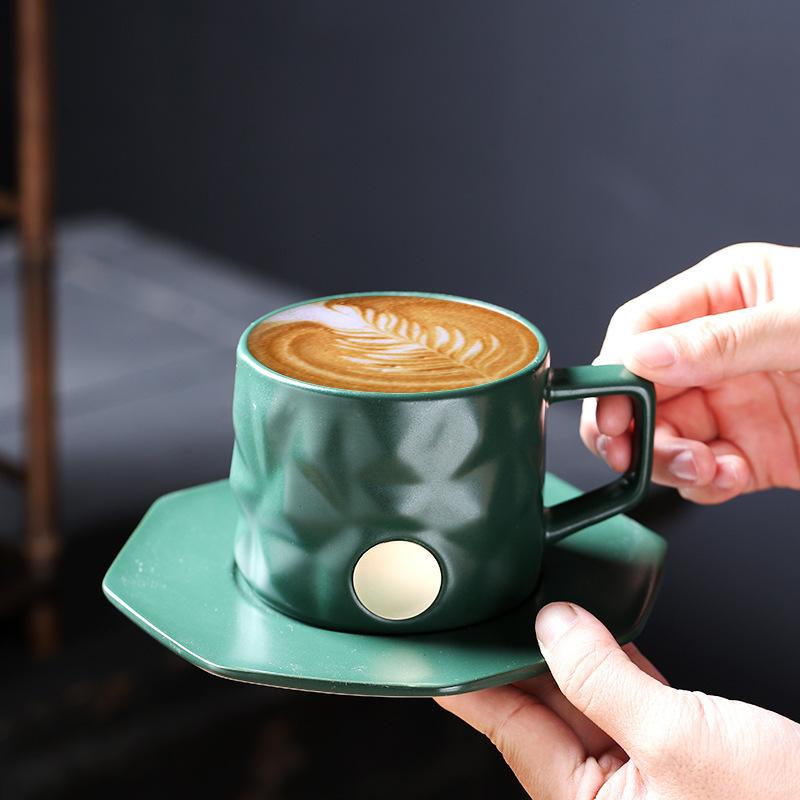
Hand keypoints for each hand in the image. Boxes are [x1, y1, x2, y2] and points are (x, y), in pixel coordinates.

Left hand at [435, 602, 799, 798]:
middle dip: (514, 656)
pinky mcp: (676, 750)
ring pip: (582, 698)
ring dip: (561, 652)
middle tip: (485, 607)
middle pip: (541, 709)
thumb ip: (601, 678)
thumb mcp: (676, 739)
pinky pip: (624, 697)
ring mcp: (642, 771)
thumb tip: (554, 626)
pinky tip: (595, 627)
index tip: (435, 652)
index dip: (468, 682)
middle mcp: (607, 794)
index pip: (508, 727)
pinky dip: (610, 659)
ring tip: (530, 607)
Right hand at [580, 242, 799, 503]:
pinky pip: (704, 470)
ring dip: (668, 459)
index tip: (612, 407)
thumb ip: (724, 340)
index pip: (642, 326)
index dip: (616, 368)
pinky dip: (703, 482)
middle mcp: (721, 350)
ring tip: (699, 466)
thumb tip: (645, 356)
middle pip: (643, 389)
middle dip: (633, 425)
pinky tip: (725, 476)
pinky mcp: (755, 450)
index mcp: (727, 295)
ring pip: (666, 435)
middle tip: (634, 452)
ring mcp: (735, 403)